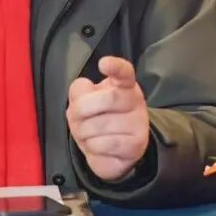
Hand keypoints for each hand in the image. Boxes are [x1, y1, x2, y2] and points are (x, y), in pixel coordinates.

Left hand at [66, 56, 149, 181]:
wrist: (110, 152)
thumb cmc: (95, 118)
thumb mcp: (84, 101)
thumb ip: (79, 91)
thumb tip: (86, 87)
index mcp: (123, 85)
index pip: (124, 71)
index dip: (115, 66)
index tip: (103, 63)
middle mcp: (135, 101)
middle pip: (108, 98)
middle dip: (82, 110)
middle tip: (76, 118)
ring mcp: (139, 123)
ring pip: (103, 125)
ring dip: (83, 132)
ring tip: (85, 134)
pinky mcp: (137, 145)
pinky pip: (106, 144)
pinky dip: (92, 146)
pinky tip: (95, 145)